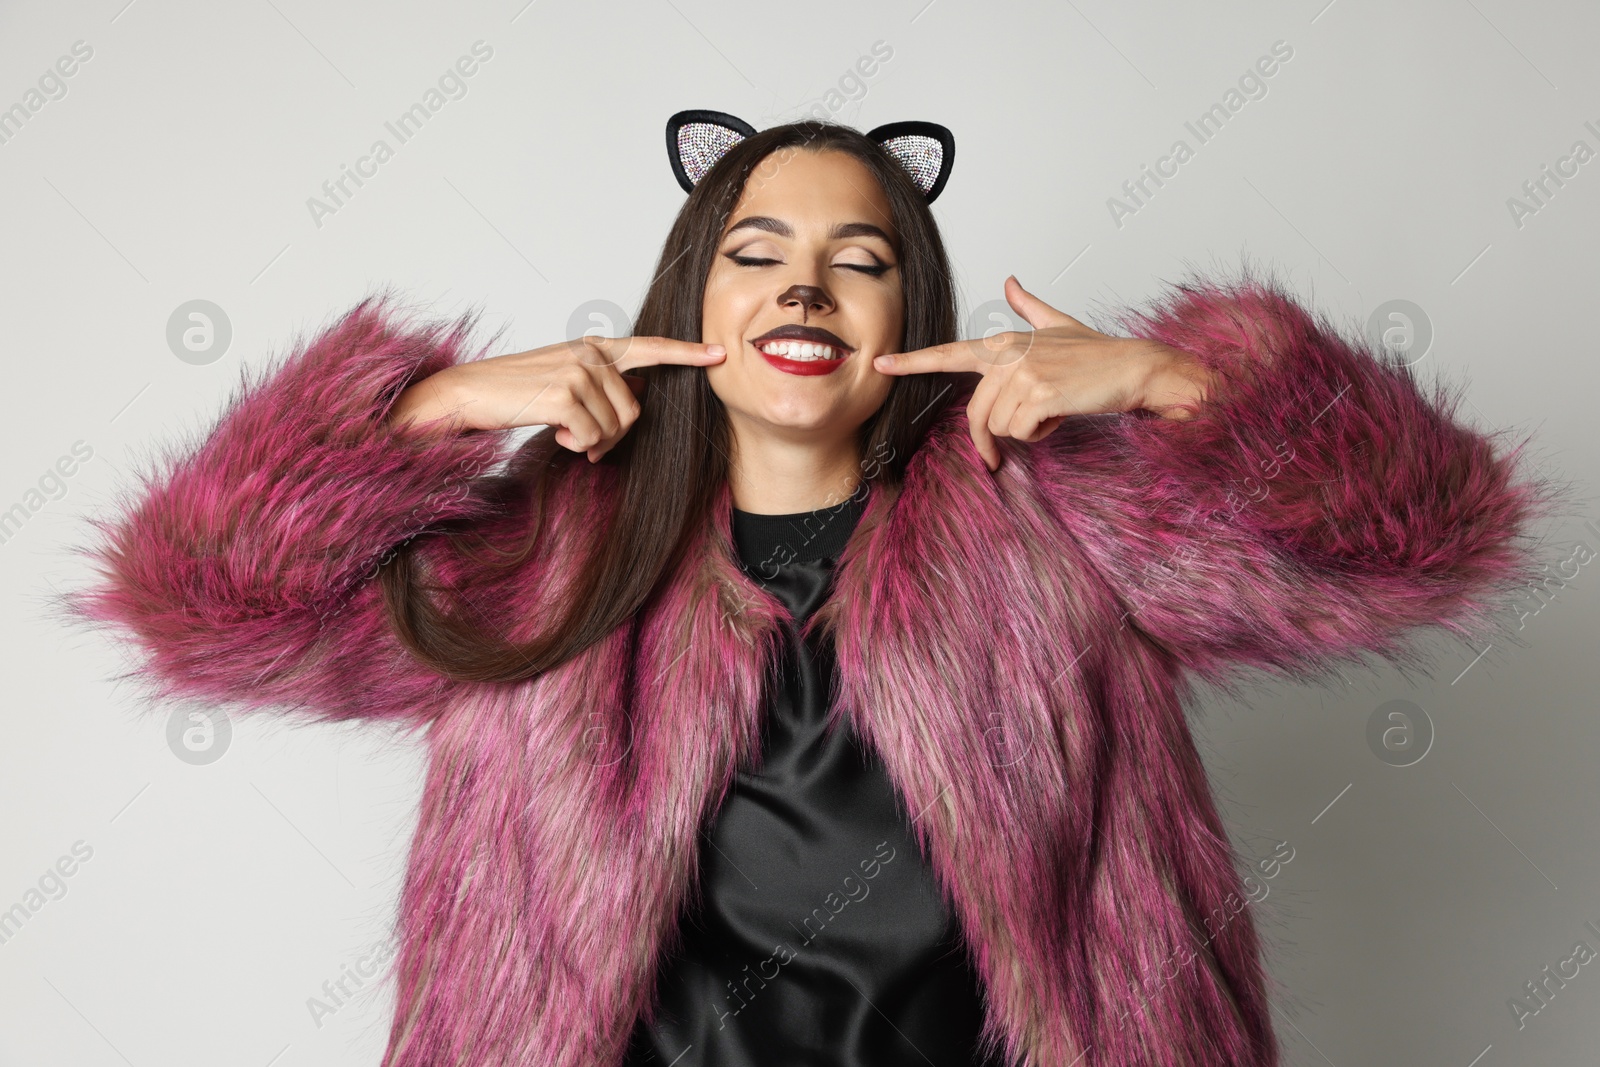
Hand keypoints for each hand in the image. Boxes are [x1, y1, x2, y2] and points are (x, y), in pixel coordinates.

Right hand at [389, 335, 725, 461]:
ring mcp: (578, 371)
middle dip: (614, 434)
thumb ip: (600, 387)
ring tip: (561, 431)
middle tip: (581, 439)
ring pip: (615, 426)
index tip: (718, 354)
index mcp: (593, 347)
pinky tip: (552, 433)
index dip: (686, 353)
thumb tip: (631, 409)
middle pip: (634, 410)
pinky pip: (593, 437)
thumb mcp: (563, 381)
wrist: (467, 394)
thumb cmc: (515, 394)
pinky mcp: (564, 394)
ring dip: (591, 441)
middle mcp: (590, 353)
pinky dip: (575, 445)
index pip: (649, 349)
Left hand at [872, 276, 1214, 470]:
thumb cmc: (1099, 354)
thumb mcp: (1060, 324)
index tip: (881, 364)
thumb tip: (1010, 280)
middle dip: (989, 440)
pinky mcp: (1039, 394)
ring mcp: (1023, 373)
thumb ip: (1030, 308)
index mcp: (1006, 341)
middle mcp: (1009, 354)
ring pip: (999, 426)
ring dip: (1027, 431)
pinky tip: (1061, 415)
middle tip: (999, 459)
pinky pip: (1021, 432)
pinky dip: (1042, 434)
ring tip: (1053, 411)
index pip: (950, 353)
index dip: (913, 361)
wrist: (1137, 368)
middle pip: (976, 413)